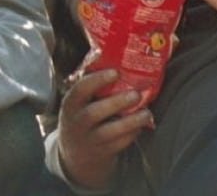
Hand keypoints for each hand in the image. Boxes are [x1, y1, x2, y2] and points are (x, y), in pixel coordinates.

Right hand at [56, 69, 151, 190]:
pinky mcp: (103, 152)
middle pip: (94, 113)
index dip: (97, 80)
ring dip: (130, 121)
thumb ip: (90, 89)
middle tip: (136, 94)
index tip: (115, 72)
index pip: (80, 90)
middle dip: (116, 102)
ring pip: (110, 131)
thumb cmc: (81, 119)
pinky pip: (119, 143)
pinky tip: (141, 125)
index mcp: (70, 105)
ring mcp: (89, 139)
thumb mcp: (77, 105)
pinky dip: (132, 134)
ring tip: (146, 112)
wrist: (75, 155)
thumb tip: (114, 61)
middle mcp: (77, 122)